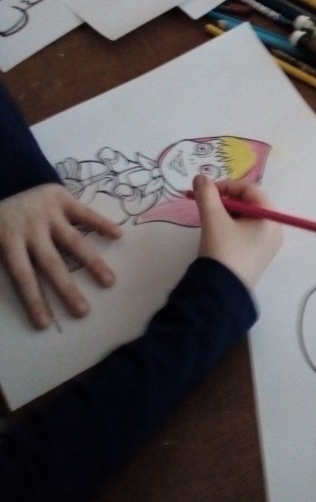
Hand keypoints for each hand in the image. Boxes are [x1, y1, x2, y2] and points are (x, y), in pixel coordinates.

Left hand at [0, 183, 121, 329]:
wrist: (5, 177)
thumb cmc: (2, 220)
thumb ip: (0, 259)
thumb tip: (0, 287)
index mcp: (9, 241)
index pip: (22, 275)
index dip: (33, 300)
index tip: (45, 324)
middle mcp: (31, 228)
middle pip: (51, 263)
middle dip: (67, 289)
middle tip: (83, 312)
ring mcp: (49, 212)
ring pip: (73, 241)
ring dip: (92, 261)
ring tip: (109, 281)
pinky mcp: (62, 198)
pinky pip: (85, 213)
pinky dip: (101, 223)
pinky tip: (118, 235)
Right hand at [192, 175, 282, 288]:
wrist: (221, 292)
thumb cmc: (222, 251)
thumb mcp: (213, 219)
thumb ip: (207, 194)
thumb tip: (200, 177)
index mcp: (271, 218)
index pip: (250, 190)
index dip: (226, 186)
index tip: (206, 190)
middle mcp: (275, 229)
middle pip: (250, 203)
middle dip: (226, 200)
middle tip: (207, 205)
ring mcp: (269, 244)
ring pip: (248, 217)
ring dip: (227, 213)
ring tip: (210, 219)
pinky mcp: (260, 255)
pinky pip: (248, 232)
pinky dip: (233, 226)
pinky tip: (218, 233)